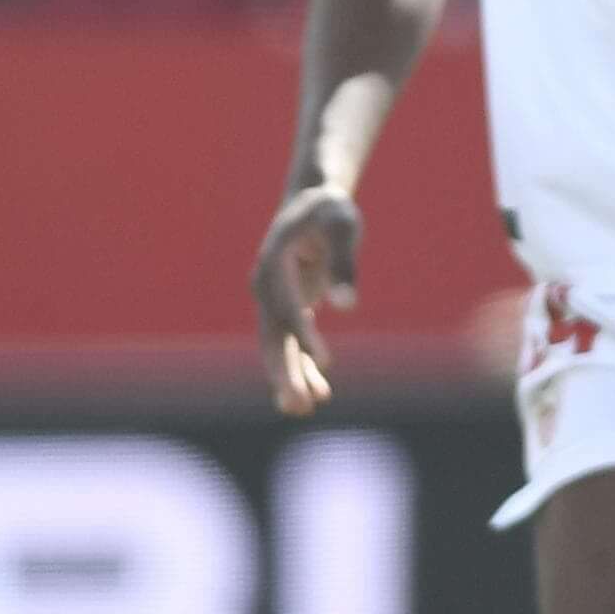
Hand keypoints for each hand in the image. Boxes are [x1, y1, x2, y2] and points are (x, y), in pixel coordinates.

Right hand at [250, 184, 361, 415]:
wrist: (314, 203)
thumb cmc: (331, 210)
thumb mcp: (342, 225)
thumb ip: (344, 263)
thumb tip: (347, 307)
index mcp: (273, 262)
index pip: (288, 307)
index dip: (305, 334)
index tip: (325, 360)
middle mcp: (266, 285)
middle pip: (272, 335)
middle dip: (283, 372)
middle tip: (297, 405)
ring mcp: (274, 299)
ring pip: (279, 346)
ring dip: (290, 377)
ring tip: (303, 410)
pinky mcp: (289, 308)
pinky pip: (293, 343)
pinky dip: (303, 367)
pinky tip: (319, 394)